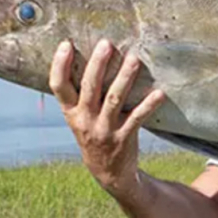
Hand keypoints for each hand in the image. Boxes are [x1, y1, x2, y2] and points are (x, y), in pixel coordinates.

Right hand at [49, 38, 165, 195]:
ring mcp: (104, 130)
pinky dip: (149, 105)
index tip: (66, 44)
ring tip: (134, 59)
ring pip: (114, 99)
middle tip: (106, 44)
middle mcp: (85, 120)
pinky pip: (138, 117)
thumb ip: (81, 94)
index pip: (58, 86)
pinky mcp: (124, 137)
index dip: (59, 65)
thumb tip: (91, 57)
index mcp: (71, 112)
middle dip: (97, 65)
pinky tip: (160, 93)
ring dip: (125, 78)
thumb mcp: (79, 118)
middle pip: (89, 88)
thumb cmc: (94, 134)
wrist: (108, 173)